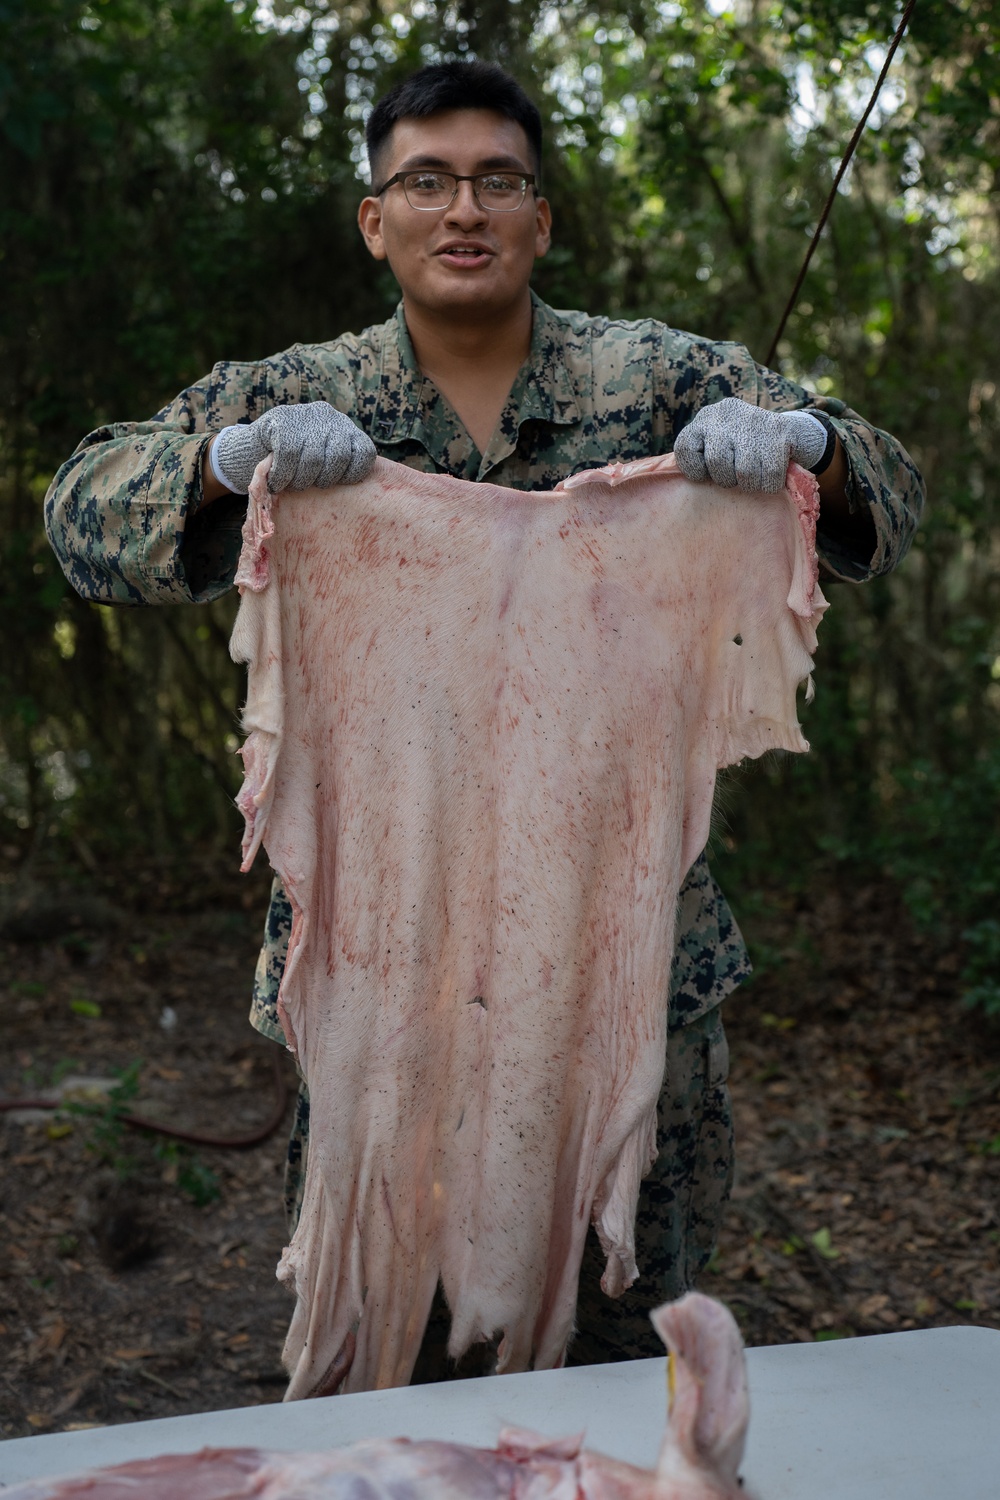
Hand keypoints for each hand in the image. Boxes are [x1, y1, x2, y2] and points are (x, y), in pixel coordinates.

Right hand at [212, 402, 376, 493]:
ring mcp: (306, 416)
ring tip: (291, 486)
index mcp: (346, 429)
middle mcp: (330, 417)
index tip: (338, 485)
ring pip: (313, 459)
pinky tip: (277, 482)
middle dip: (323, 480)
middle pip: (339, 457)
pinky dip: (282, 476)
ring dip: (300, 481)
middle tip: (308, 486)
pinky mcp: (282, 420)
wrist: (253, 449)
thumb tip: (358, 497)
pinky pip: (289, 456)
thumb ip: (339, 470)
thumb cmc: (295, 465)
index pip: (364, 452)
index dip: (353, 475)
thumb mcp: (322, 463)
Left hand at [674, 398, 827, 491]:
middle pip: (716, 462)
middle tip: (736, 479)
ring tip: (755, 479)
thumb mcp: (718, 445)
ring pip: (745, 472)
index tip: (707, 475)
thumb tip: (683, 482)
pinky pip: (770, 473)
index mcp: (705, 418)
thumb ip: (701, 457)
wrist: (793, 431)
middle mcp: (725, 413)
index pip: (685, 448)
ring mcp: (753, 418)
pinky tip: (772, 478)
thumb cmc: (745, 449)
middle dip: (727, 479)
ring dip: (751, 485)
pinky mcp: (779, 429)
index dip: (695, 471)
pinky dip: (770, 484)